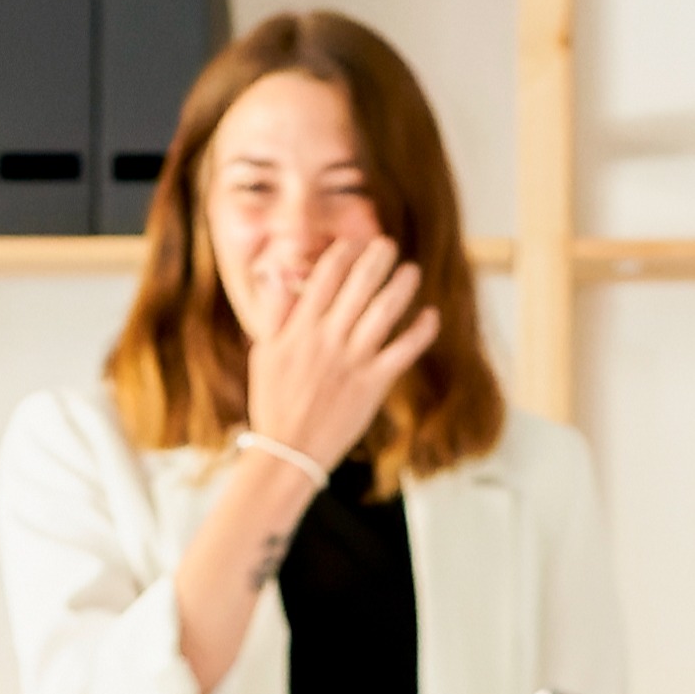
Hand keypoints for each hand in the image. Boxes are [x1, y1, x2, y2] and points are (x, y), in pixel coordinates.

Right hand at [237, 237, 439, 471]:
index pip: (325, 277)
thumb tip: (278, 274)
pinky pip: (403, 351)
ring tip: (411, 271)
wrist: (289, 450)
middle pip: (359, 286)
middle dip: (376, 259)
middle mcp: (328, 339)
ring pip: (384, 312)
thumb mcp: (264, 352)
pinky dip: (420, 332)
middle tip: (388, 245)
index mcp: (300, 328)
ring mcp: (353, 361)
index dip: (343, 254)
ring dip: (401, 287)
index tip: (353, 243)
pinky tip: (430, 315)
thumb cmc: (273, 401)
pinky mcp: (373, 384)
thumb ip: (274, 312)